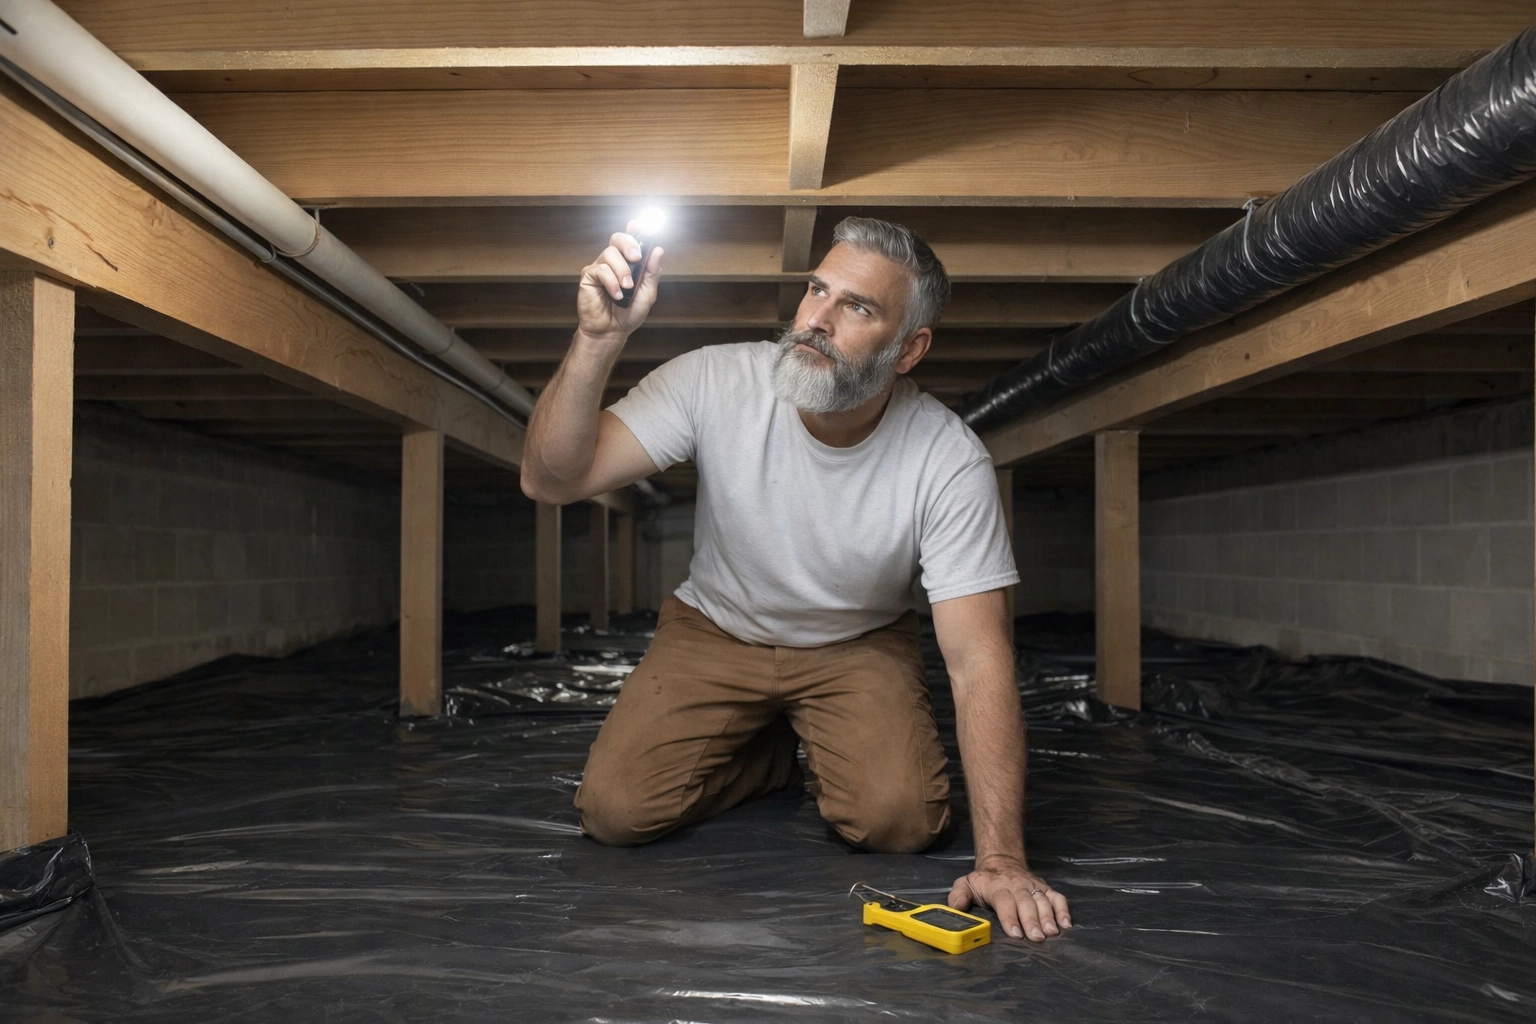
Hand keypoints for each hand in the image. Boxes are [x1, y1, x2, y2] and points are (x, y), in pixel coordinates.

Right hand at [576, 220, 664, 344]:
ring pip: (609, 253)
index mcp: (628, 262)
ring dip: (622, 270)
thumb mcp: (647, 293)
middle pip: (617, 238)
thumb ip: (652, 272)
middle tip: (636, 258)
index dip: (634, 229)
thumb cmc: (629, 313)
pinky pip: (601, 270)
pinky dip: (612, 282)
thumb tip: (658, 249)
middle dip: (628, 244)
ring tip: (626, 288)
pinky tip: (616, 295)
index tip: (639, 225)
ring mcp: (600, 267)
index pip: (630, 239)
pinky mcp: (588, 277)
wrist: (612, 331)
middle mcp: (613, 262)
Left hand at [949, 860, 1070, 941]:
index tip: (1016, 933)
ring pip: (1043, 901)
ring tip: (1052, 933)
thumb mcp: (966, 883)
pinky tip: (1066, 924)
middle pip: (1026, 903)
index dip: (1010, 917)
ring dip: (1048, 917)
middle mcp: (1018, 886)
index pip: (1004, 901)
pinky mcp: (1045, 888)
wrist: (1002, 863)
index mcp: (997, 887)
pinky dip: (1063, 910)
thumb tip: (956, 908)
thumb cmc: (984, 881)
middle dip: (1032, 921)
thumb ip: (959, 895)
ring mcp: (1033, 887)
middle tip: (1037, 937)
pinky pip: (1057, 897)